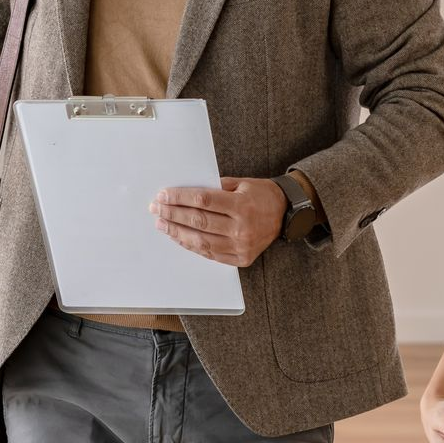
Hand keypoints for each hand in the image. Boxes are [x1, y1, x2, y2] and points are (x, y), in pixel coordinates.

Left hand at [150, 176, 286, 266]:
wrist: (286, 215)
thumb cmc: (262, 195)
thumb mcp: (242, 183)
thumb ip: (215, 188)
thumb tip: (184, 192)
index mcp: (242, 205)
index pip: (203, 201)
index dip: (180, 198)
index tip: (163, 195)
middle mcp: (241, 228)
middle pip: (198, 221)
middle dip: (173, 214)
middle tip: (156, 208)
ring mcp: (241, 246)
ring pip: (201, 241)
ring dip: (177, 232)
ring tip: (162, 224)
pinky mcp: (240, 259)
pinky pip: (210, 254)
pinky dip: (191, 245)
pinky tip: (178, 237)